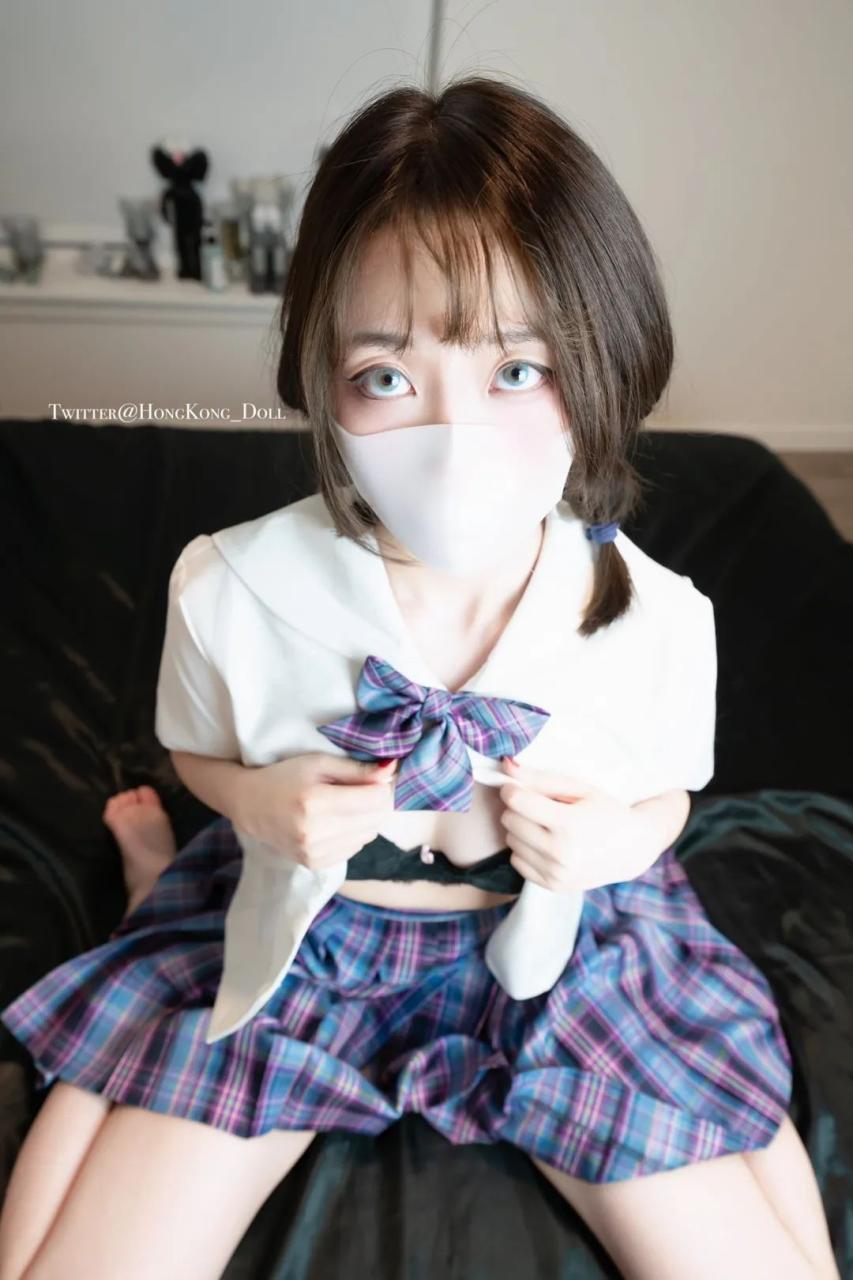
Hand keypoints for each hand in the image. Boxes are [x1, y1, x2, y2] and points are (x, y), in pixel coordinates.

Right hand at [235, 751, 397, 869]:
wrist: (250, 807)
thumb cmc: (285, 777)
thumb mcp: (319, 762)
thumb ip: (357, 769)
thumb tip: (392, 770)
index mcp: (316, 802)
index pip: (376, 799)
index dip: (384, 786)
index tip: (379, 777)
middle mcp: (316, 833)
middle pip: (377, 818)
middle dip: (379, 801)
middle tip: (365, 788)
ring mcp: (315, 852)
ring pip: (369, 835)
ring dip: (367, 818)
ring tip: (345, 804)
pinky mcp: (315, 864)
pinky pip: (354, 848)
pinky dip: (353, 833)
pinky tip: (336, 821)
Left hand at [497, 756, 661, 891]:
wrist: (632, 849)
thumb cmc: (605, 811)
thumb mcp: (579, 788)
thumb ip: (541, 778)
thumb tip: (506, 767)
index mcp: (569, 824)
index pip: (517, 802)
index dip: (512, 789)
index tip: (518, 786)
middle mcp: (560, 853)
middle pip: (509, 821)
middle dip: (518, 809)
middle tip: (539, 806)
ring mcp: (556, 873)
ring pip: (510, 841)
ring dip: (522, 829)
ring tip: (546, 826)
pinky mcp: (552, 886)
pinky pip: (516, 861)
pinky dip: (526, 850)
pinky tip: (546, 844)